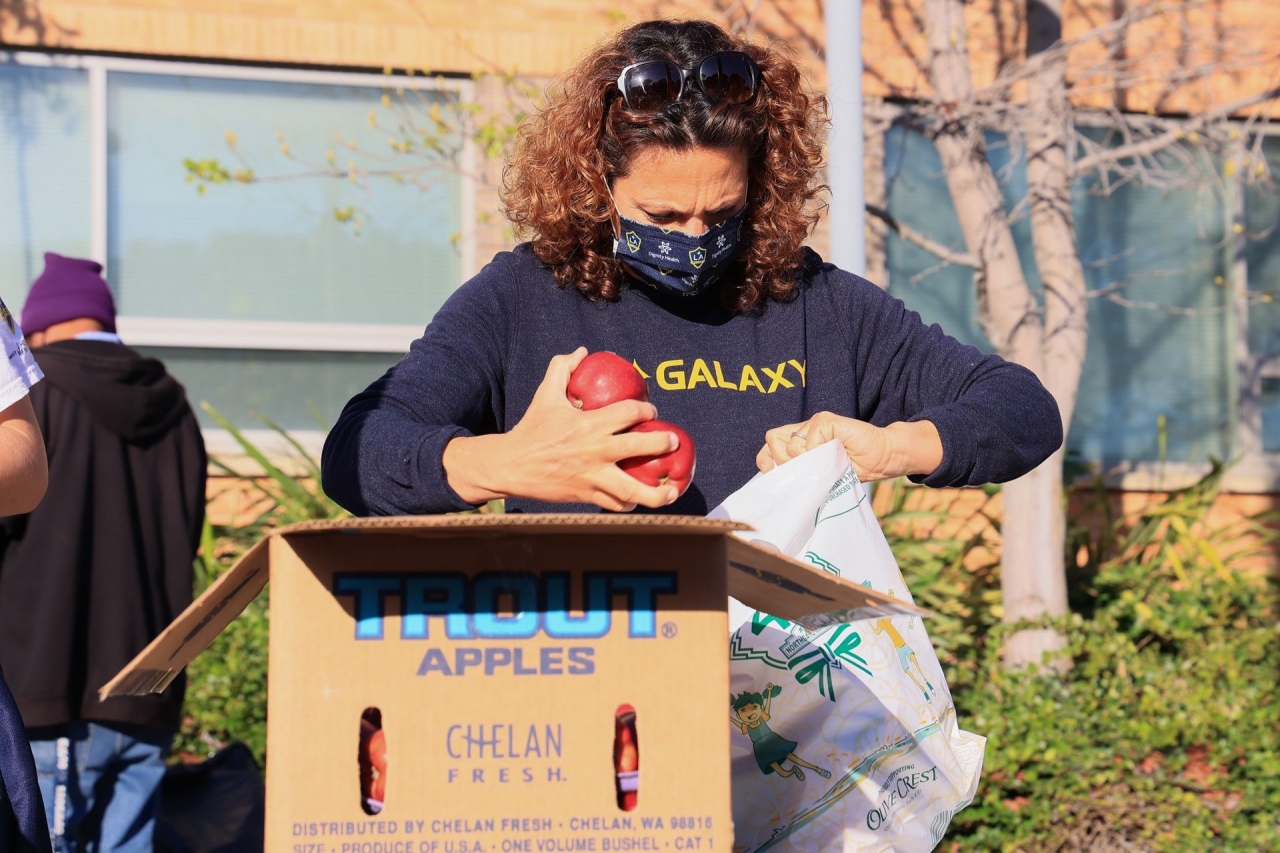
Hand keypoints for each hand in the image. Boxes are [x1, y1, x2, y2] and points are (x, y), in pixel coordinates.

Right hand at [443, 348, 681, 510]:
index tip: (652, 411)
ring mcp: (592, 477)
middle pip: (640, 447)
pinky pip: (614, 504)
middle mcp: (595, 451)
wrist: (511, 466)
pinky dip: (630, 504)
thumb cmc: (532, 428)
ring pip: (632, 489)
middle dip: (663, 443)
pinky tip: (639, 500)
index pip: (629, 411)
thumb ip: (562, 368)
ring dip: (657, 493)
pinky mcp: (586, 496)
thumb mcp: (545, 394)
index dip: (646, 408)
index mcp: (589, 424)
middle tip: (674, 441)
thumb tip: (582, 352)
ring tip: (673, 490)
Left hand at [756, 412, 942, 481]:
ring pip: (790, 443)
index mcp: (799, 442)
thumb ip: (800, 472)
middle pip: (772, 440)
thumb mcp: (821, 475)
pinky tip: (835, 451)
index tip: (776, 474)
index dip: (767, 461)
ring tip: (823, 462)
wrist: (881, 458)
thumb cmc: (852, 468)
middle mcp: (803, 429)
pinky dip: (819, 450)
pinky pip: (810, 438)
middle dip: (785, 462)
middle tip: (806, 470)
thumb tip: (776, 479)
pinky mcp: (826, 420)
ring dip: (805, 459)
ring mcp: (813, 423)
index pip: (768, 447)